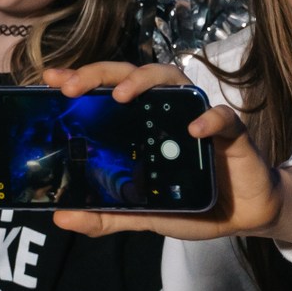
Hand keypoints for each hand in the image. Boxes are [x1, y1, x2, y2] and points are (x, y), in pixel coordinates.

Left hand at [44, 61, 290, 241]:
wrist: (241, 215)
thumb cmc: (191, 203)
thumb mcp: (143, 213)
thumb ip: (106, 215)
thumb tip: (61, 216)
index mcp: (141, 123)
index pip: (106, 90)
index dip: (80, 79)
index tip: (50, 80)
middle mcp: (164, 110)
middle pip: (130, 74)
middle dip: (99, 73)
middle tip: (73, 88)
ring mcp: (196, 114)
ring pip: (170, 78)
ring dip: (143, 81)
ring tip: (122, 97)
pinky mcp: (229, 130)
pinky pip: (220, 116)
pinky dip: (207, 118)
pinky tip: (193, 131)